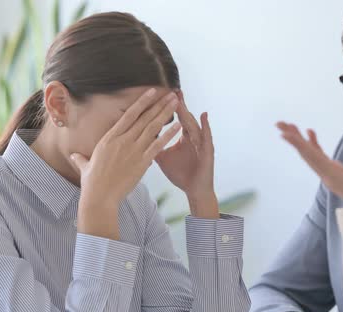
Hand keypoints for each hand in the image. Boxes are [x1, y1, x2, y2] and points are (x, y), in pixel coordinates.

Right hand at [70, 89, 180, 238]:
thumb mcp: (85, 167)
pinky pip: (158, 145)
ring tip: (176, 103)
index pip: (129, 115)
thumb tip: (73, 156)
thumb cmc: (92, 183)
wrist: (100, 196)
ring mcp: (133, 150)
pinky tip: (178, 126)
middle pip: (144, 118)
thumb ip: (81, 159)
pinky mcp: (142, 162)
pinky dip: (169, 134)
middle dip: (159, 104)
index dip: (142, 102)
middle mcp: (122, 140)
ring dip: (166, 114)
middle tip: (171, 94)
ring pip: (152, 127)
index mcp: (109, 138)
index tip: (152, 92)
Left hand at [155, 92, 217, 218]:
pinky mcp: (208, 152)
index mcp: (183, 137)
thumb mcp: (162, 158)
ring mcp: (202, 143)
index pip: (175, 118)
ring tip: (181, 100)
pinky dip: (206, 126)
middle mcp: (193, 137)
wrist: (195, 190)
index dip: (169, 107)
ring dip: (188, 112)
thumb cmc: (181, 174)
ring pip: (193, 125)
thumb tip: (134, 139)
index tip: (162, 93)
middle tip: (173, 89)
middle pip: (184, 117)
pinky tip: (204, 115)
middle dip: (178, 104)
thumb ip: (151, 146)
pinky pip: (207, 137)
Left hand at [277, 122, 342, 205]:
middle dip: (293, 138)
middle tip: (279, 123)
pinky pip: (319, 157)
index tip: (284, 132)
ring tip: (290, 126)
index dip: (298, 142)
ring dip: (301, 141)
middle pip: (306, 154)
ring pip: (311, 155)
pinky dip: (314, 146)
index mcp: (332, 173)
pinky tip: (310, 133)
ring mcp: (329, 174)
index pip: (311, 154)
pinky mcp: (334, 174)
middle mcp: (326, 174)